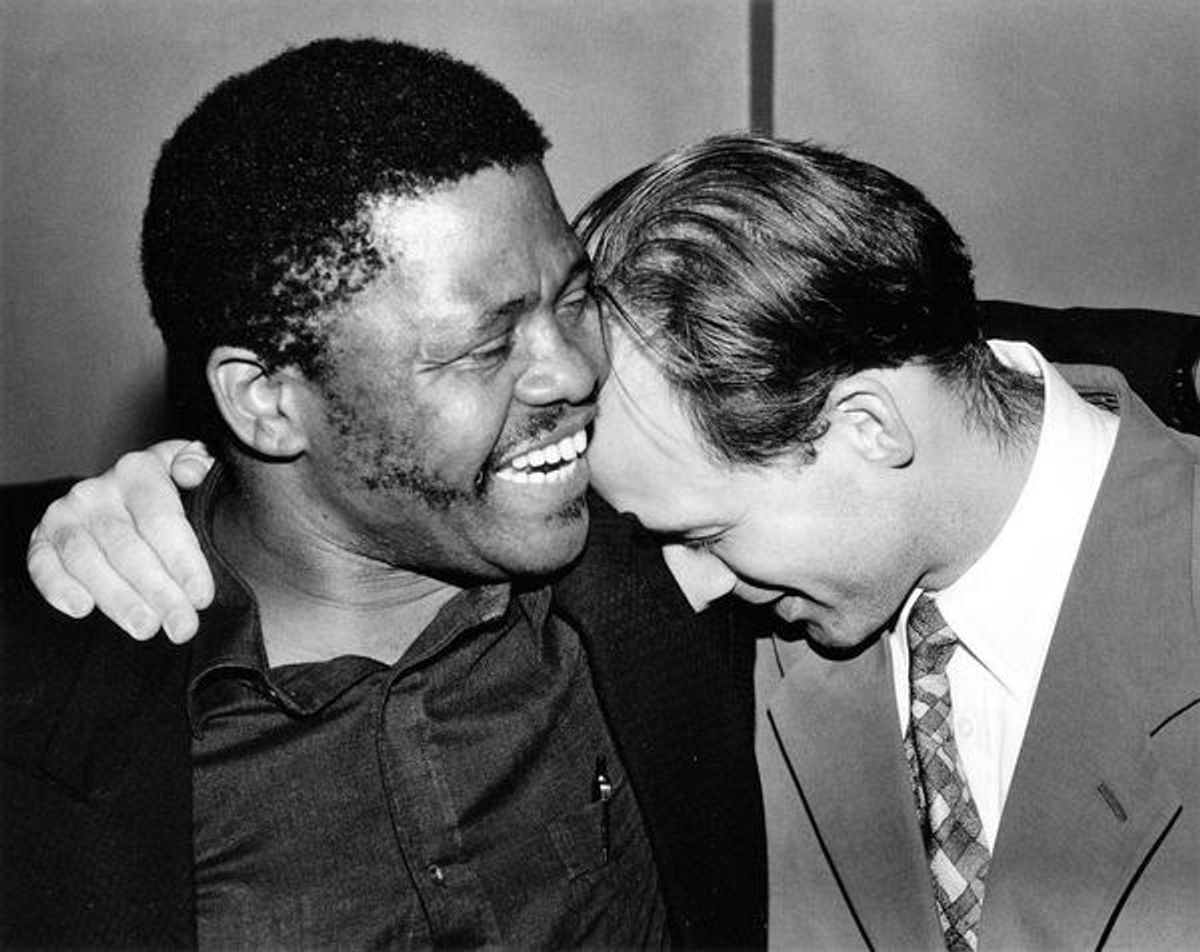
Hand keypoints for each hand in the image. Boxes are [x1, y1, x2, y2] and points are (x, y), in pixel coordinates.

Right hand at [26, 440, 215, 641]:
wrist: (130, 493)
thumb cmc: (172, 489)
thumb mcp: (194, 468)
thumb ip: (201, 463)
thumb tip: (190, 473)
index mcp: (138, 470)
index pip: (161, 519)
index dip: (184, 560)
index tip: (202, 596)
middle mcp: (97, 490)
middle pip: (128, 547)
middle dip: (159, 592)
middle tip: (182, 626)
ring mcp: (65, 514)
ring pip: (88, 561)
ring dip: (118, 599)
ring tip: (146, 627)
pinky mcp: (42, 539)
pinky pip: (42, 564)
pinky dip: (57, 587)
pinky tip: (82, 608)